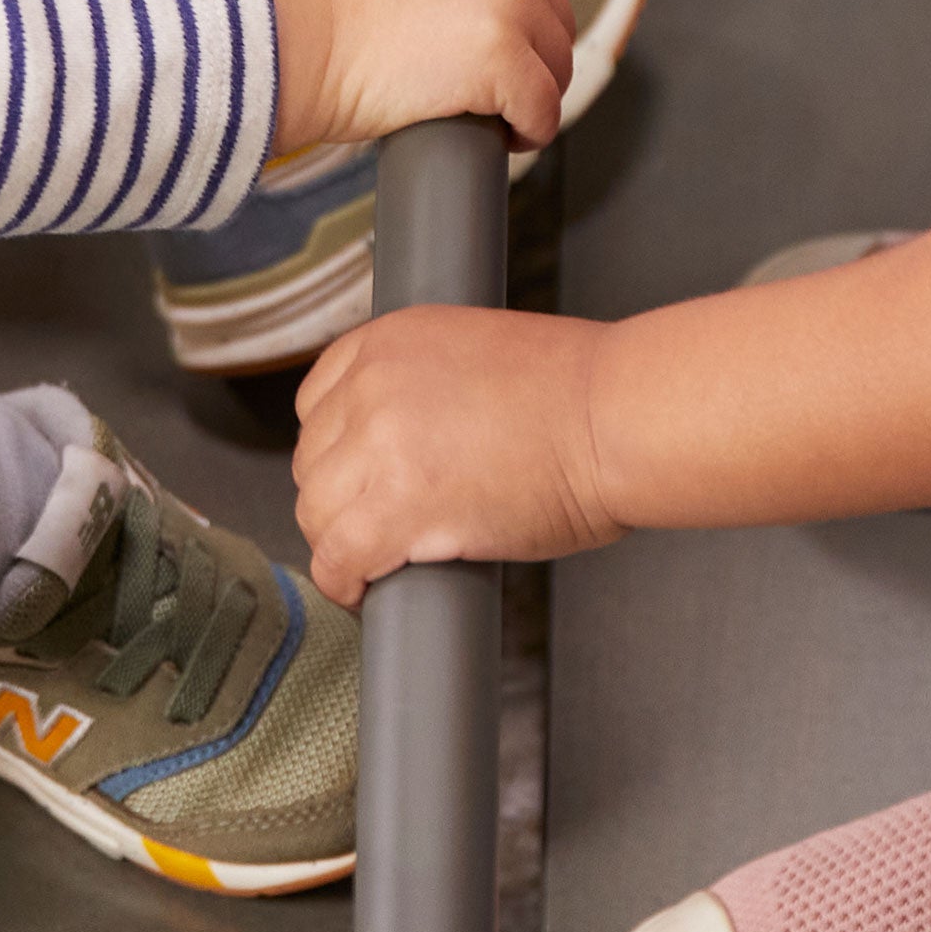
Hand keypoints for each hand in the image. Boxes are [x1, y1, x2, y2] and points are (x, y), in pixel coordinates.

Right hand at [261, 0, 572, 158]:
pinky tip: (502, 138)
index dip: (536, 13)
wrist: (283, 28)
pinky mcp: (502, 63)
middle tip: (498, 87)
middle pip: (557, 19)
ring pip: (555, 68)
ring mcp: (509, 6)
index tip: (519, 40)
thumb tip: (466, 8)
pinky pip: (542, 111)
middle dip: (533, 58)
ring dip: (532, 96)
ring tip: (495, 115)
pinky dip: (529, 132)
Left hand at [295, 306, 620, 602]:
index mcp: (390, 340)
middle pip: (313, 461)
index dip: (336, 451)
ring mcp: (380, 444)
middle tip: (375, 524)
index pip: (317, 403)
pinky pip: (338, 559)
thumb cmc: (580, 392)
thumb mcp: (476, 353)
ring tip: (374, 561)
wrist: (617, 417)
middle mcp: (373, 384)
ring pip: (317, 513)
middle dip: (341, 498)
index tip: (354, 478)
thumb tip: (409, 440)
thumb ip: (425, 385)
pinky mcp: (398, 507)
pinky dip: (344, 583)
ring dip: (340, 542)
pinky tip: (363, 591)